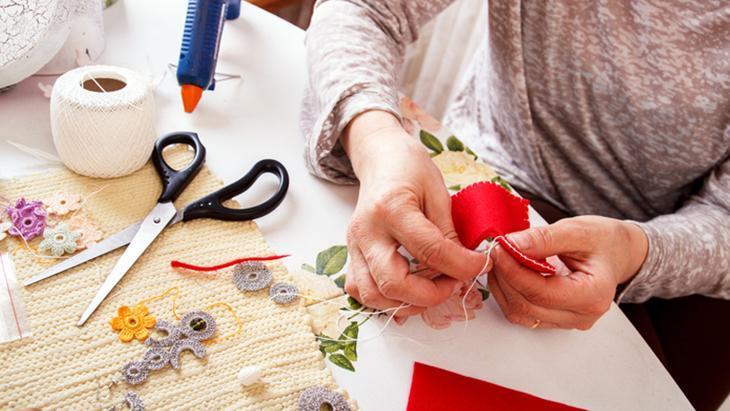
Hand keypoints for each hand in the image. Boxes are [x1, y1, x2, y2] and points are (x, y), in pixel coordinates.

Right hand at [341, 111, 486, 314]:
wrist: (380, 157)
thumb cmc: (409, 168)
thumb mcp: (438, 192)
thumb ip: (448, 233)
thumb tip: (466, 266)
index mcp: (392, 208)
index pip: (430, 251)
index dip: (462, 266)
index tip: (481, 265)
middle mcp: (367, 231)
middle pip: (393, 283)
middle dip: (430, 295)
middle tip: (454, 284)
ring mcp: (354, 245)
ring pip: (371, 295)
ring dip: (405, 303)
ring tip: (431, 290)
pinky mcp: (351, 254)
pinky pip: (360, 290)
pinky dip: (383, 300)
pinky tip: (407, 292)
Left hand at [488, 216, 647, 329]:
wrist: (617, 252)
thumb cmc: (603, 240)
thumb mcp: (577, 230)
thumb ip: (543, 239)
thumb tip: (511, 245)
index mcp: (593, 294)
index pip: (541, 292)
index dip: (513, 271)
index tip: (498, 249)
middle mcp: (582, 315)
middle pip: (527, 306)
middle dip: (504, 277)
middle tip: (495, 251)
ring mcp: (569, 321)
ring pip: (521, 313)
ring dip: (503, 287)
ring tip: (500, 260)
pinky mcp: (556, 320)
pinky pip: (524, 313)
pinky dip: (509, 293)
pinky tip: (507, 272)